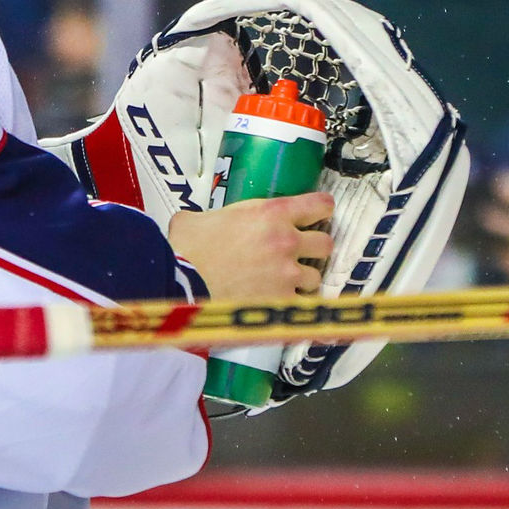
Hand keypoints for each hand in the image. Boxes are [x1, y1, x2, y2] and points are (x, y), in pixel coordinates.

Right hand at [168, 192, 334, 299]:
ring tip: (283, 282)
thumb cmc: (186, 249)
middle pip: (325, 243)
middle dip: (314, 248)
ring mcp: (288, 274)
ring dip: (302, 279)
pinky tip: (277, 303)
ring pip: (316, 277)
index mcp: (270, 213)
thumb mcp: (197, 219)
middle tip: (299, 252)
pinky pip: (302, 304)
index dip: (321, 209)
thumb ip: (212, 218)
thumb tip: (198, 224)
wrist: (182, 284)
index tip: (318, 213)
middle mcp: (286, 241)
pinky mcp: (283, 302)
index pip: (319, 205)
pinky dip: (291, 303)